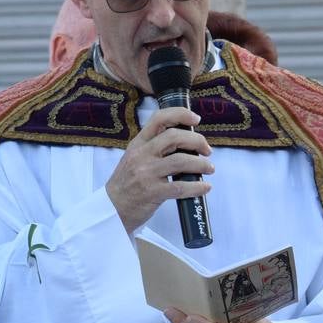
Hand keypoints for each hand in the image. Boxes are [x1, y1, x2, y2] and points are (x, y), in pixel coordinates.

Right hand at [106, 107, 212, 234]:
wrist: (112, 209)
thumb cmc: (127, 183)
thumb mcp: (134, 158)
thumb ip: (153, 148)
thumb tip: (186, 142)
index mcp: (138, 143)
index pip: (159, 119)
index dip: (180, 114)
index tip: (196, 119)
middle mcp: (141, 155)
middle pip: (175, 137)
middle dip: (197, 141)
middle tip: (207, 150)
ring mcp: (146, 173)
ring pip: (181, 161)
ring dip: (201, 164)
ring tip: (209, 168)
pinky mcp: (152, 192)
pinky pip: (181, 187)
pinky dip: (197, 186)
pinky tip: (205, 187)